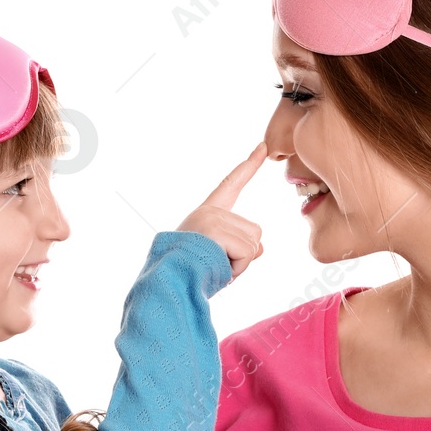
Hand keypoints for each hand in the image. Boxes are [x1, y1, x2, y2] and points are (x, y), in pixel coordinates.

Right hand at [175, 142, 266, 279]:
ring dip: (239, 265)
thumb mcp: (218, 259)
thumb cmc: (189, 275)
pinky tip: (216, 271)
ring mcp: (212, 219)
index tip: (262, 146)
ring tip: (213, 268)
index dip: (249, 166)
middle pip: (255, 232)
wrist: (168, 283)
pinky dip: (236, 270)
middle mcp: (210, 211)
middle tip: (217, 265)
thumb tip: (260, 247)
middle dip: (242, 256)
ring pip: (253, 244)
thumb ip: (239, 248)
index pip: (232, 184)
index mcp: (207, 213)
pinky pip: (246, 254)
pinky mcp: (215, 230)